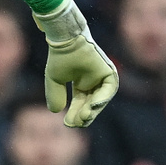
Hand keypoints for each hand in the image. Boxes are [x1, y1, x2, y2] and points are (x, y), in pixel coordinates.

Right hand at [34, 0, 118, 127]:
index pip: (81, 102)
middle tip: (75, 124)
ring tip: (83, 118)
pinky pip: (108, 89)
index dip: (75, 113)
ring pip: (100, 99)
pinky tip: (91, 107)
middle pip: (91, 103)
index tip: (67, 123)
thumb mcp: (55, 80)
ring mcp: (103, 77)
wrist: (65, 40)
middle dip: (84, 114)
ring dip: (93, 110)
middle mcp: (94, 81)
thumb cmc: (60, 57)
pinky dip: (101, 99)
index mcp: (82, 83)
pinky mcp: (109, 72)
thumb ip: (56, 95)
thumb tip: (56, 112)